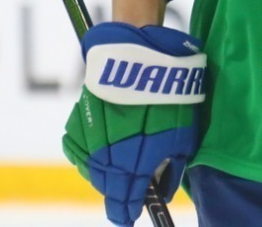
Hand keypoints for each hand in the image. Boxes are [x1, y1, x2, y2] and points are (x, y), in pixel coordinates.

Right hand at [63, 23, 206, 226]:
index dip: (127, 209)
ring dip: (102, 177)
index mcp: (141, 152)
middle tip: (123, 203)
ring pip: (91, 168)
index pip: (128, 194)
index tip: (127, 217)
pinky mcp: (80, 116)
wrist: (143, 51)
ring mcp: (93, 131)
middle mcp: (113, 146)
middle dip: (116, 195)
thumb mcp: (184, 132)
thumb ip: (172, 165)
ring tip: (114, 179)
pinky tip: (97, 158)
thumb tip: (161, 192)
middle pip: (109, 184)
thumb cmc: (172, 91)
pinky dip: (86, 157)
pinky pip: (77, 147)